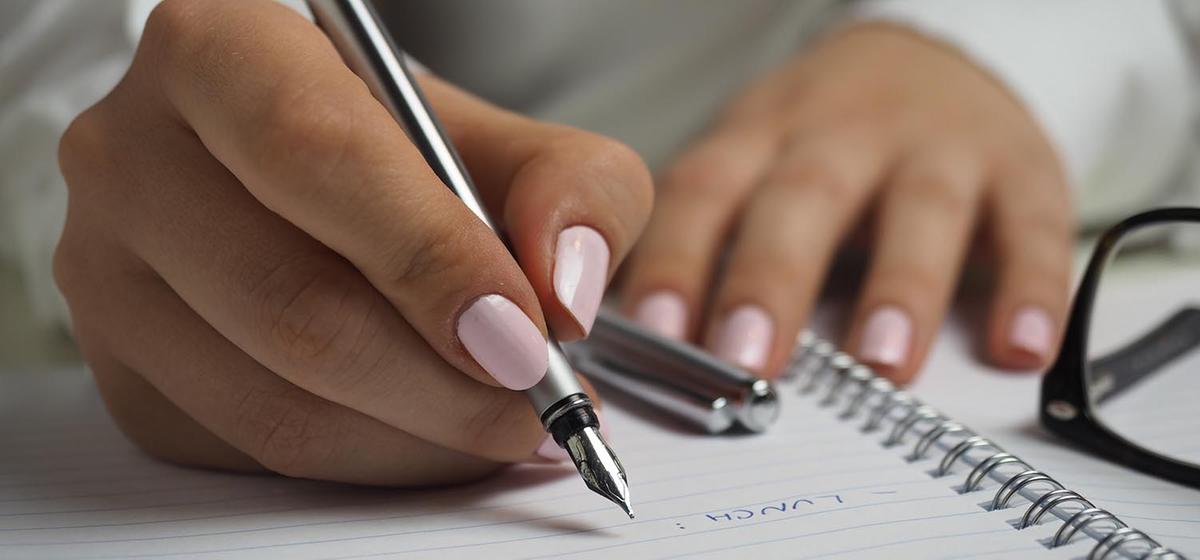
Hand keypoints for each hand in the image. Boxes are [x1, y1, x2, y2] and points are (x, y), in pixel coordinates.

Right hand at [55, 0, 650, 484]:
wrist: (318, 193)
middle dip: (444, 381)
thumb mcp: (510, 142)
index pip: (317, 155)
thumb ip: (573, 188)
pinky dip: (371, 461)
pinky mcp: (124, 372)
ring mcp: (107, 273)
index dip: (430, 257)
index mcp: (220, 50)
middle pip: (293, 303)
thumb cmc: (408, 157)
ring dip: (419, 437)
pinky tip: (430, 431)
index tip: (523, 333)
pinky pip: (255, 453)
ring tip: (503, 422)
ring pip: (274, 403)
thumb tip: (564, 289)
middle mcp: (133, 154)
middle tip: (537, 400)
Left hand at [621, 24, 1071, 382]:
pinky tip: (1019, 348)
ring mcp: (937, 147)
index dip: (676, 259)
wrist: (930, 60)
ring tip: (881, 362)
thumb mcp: (751, 162)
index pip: (705, 191)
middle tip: (747, 360)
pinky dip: (1031, 288)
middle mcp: (844, 134)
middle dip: (772, 280)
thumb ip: (704, 239)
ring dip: (901, 288)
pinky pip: (1032, 226)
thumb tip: (640, 344)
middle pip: (803, 198)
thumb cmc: (820, 140)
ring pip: (920, 210)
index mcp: (761, 136)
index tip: (653, 332)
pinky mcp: (1021, 168)